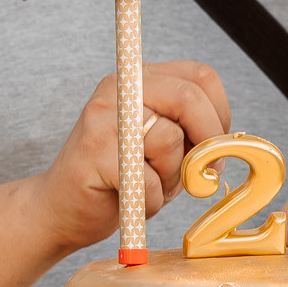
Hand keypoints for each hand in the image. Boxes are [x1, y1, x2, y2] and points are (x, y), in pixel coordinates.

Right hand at [32, 62, 230, 255]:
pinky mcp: (94, 152)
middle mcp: (119, 88)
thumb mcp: (164, 148)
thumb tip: (227, 141)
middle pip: (189, 99)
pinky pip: (148, 178)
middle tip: (200, 175)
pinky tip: (131, 200)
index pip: (200, 77)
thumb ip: (192, 133)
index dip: (220, 115)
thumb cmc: (120, 180)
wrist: (60, 209)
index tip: (214, 147)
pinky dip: (151, 201)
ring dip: (172, 178)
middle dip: (207, 143)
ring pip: (170, 140)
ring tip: (149, 186)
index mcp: (141, 79)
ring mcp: (103, 117)